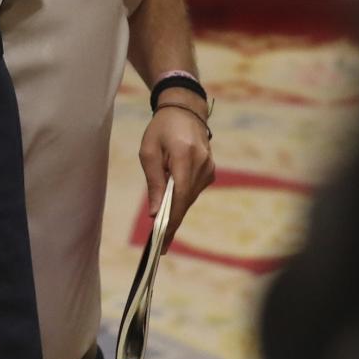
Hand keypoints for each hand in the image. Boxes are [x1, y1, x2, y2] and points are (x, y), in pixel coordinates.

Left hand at [139, 101, 214, 252]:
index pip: (179, 195)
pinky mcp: (210, 170)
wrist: (184, 111)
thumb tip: (154, 211)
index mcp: (185, 156)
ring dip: (176, 212)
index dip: (171, 218)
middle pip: (186, 200)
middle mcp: (202, 164)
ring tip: (162, 234)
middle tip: (159, 246)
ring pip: (190, 198)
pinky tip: (170, 211)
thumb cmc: (161, 129)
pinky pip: (194, 191)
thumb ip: (153, 182)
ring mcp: (209, 167)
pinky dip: (182, 200)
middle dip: (172, 222)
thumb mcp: (148, 152)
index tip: (162, 236)